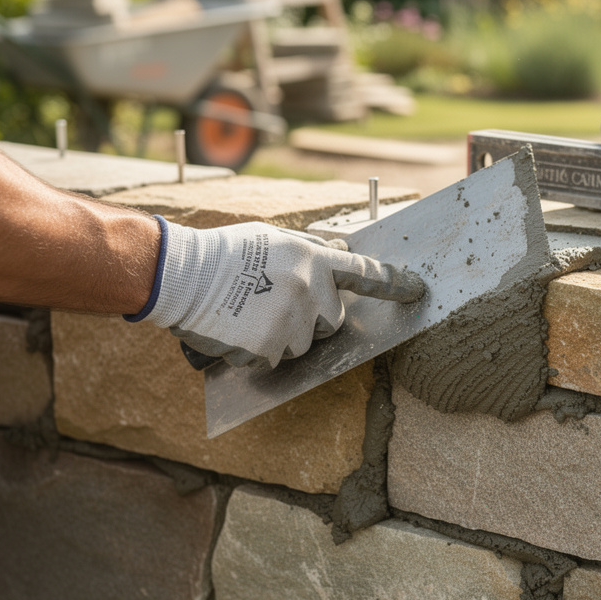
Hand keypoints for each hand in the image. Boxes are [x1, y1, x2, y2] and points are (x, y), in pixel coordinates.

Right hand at [127, 217, 424, 368]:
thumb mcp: (274, 239)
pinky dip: (256, 353)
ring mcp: (291, 323)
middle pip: (333, 322)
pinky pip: (273, 360)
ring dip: (281, 338)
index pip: (364, 275)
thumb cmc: (223, 253)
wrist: (183, 275)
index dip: (393, 283)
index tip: (417, 290)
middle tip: (276, 305)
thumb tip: (339, 254)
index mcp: (312, 260)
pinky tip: (236, 331)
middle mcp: (310, 292)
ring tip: (248, 315)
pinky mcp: (270, 349)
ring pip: (303, 345)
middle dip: (313, 320)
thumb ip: (309, 252)